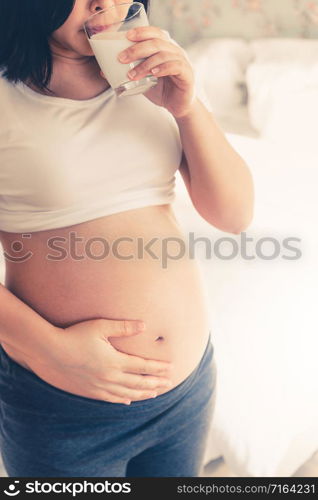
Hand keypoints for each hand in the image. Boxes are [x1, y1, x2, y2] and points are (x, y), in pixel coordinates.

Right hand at [24, 319, 172, 403]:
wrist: (50, 352)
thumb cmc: (75, 335)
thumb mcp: (100, 326)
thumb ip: (124, 327)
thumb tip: (144, 325)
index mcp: (115, 361)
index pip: (143, 366)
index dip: (158, 368)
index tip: (171, 368)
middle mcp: (110, 377)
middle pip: (138, 382)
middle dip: (155, 383)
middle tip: (169, 383)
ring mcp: (99, 387)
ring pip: (127, 393)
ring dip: (143, 394)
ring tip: (154, 393)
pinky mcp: (89, 392)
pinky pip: (111, 399)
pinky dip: (123, 400)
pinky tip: (129, 401)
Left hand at [115, 26, 195, 117]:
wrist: (178, 106)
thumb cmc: (162, 90)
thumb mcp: (142, 80)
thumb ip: (129, 72)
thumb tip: (104, 72)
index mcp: (166, 48)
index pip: (155, 33)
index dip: (142, 32)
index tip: (126, 36)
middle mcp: (175, 51)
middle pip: (157, 42)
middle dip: (137, 49)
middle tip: (121, 58)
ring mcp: (183, 61)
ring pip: (163, 55)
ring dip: (145, 64)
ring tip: (131, 74)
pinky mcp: (187, 74)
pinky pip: (175, 66)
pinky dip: (162, 68)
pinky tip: (152, 74)